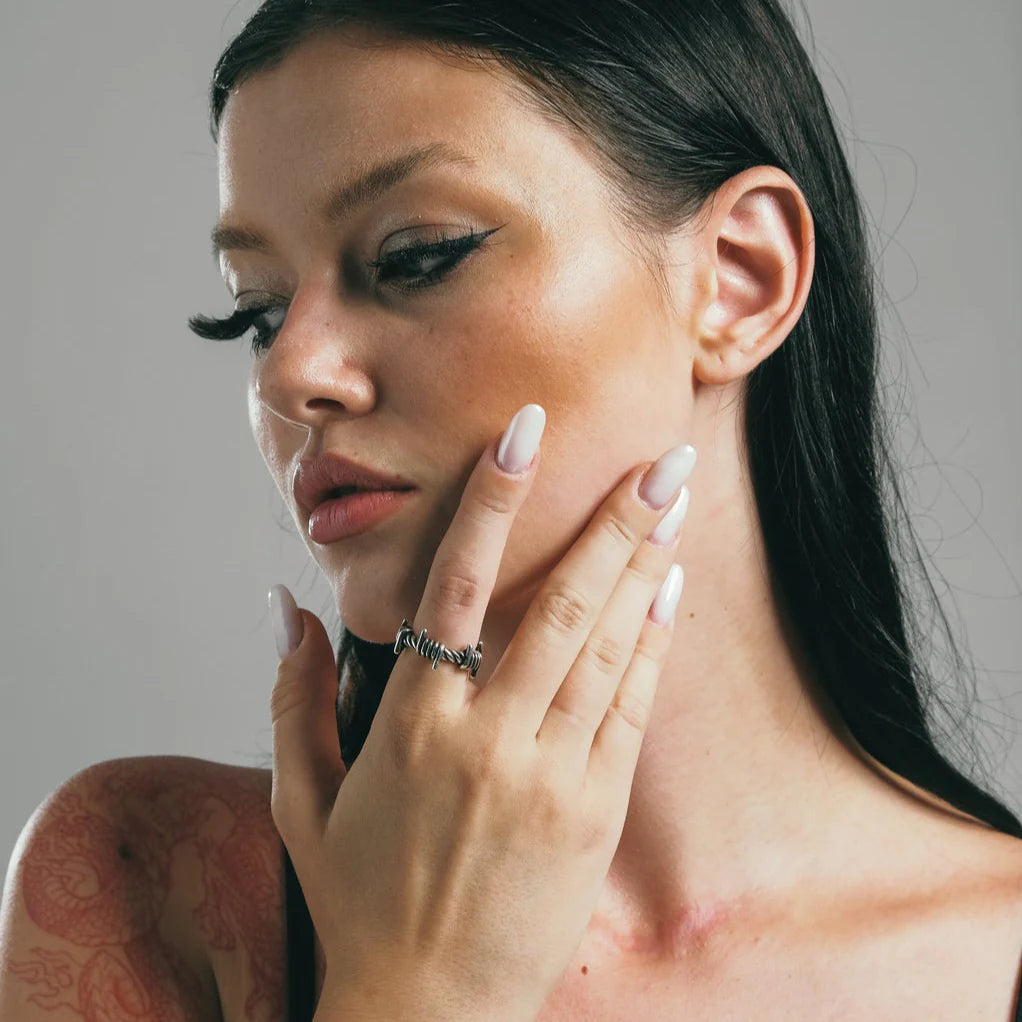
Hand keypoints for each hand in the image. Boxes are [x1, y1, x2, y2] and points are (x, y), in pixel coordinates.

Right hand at [269, 403, 691, 1021]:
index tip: (525, 434)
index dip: (493, 501)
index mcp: (410, 722)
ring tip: (674, 500)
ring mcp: (548, 774)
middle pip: (558, 602)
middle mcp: (484, 737)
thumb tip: (285, 603)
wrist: (431, 1012)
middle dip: (614, 520)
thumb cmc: (361, 899)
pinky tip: (669, 588)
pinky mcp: (594, 812)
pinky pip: (630, 708)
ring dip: (643, 565)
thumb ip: (292, 695)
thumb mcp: (301, 800)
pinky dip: (651, 642)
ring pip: (605, 645)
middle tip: (661, 455)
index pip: (456, 583)